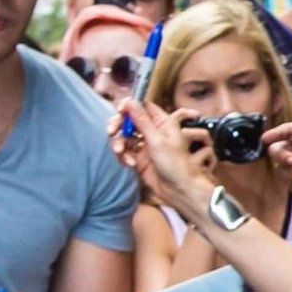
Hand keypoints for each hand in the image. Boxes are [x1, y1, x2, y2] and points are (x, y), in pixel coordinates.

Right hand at [110, 100, 218, 217]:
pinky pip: (124, 151)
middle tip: (112, 130)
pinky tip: (130, 164)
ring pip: (124, 136)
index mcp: (162, 123)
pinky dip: (123, 156)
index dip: (129, 105)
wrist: (179, 190)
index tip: (120, 110)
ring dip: (118, 143)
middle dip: (118, 124)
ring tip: (120, 152)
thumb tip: (131, 101)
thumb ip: (142, 121)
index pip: (142, 106)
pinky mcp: (139, 158)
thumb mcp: (158, 140)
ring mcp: (145, 145)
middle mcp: (153, 132)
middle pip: (129, 119)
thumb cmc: (176, 166)